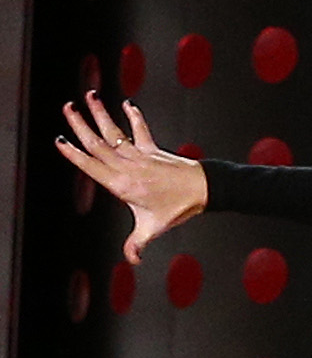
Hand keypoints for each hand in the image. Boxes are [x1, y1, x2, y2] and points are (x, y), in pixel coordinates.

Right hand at [56, 91, 209, 246]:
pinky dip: (135, 117)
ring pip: (115, 131)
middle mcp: (127, 166)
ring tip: (90, 96)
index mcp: (121, 183)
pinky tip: (128, 104)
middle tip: (66, 107)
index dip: (74, 153)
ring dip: (102, 113)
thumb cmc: (178, 209)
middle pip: (98, 142)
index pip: (91, 165)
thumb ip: (136, 244)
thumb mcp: (152, 228)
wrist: (206, 190)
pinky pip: (141, 130)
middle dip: (80, 124)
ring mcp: (140, 155)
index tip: (60, 140)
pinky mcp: (153, 149)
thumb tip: (133, 261)